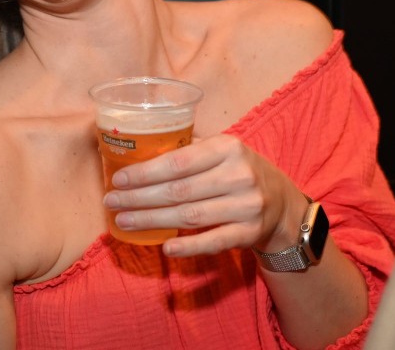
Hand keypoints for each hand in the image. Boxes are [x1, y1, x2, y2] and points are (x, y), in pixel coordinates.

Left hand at [102, 134, 306, 257]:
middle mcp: (238, 175)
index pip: (178, 161)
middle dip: (139, 197)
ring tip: (124, 221)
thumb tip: (137, 150)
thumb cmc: (239, 171)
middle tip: (111, 202)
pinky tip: (165, 246)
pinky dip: (188, 246)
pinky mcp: (249, 233)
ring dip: (152, 220)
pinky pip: (213, 241)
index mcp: (228, 147)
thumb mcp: (223, 151)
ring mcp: (246, 206)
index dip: (145, 172)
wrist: (283, 204)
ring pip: (189, 216)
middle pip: (178, 190)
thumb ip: (189, 149)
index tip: (118, 179)